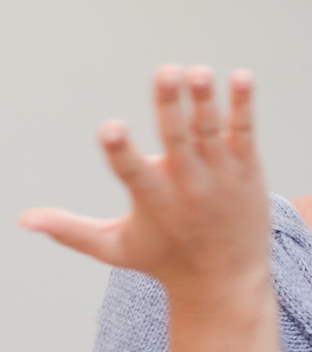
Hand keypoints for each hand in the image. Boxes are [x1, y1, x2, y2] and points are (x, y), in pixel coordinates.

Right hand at [20, 66, 271, 303]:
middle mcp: (188, 185)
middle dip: (170, 105)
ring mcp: (221, 175)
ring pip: (210, 131)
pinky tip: (242, 77)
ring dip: (206, 99)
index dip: (120, 150)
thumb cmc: (165, 259)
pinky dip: (243, 106)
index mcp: (153, 199)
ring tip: (198, 71)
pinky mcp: (248, 169)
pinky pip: (245, 132)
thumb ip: (71, 230)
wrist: (228, 280)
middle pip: (177, 139)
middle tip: (166, 72)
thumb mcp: (116, 247)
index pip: (131, 171)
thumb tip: (21, 220)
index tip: (110, 128)